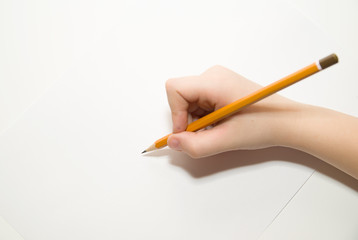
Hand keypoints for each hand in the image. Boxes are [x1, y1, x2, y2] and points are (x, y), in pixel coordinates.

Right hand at [165, 65, 301, 157]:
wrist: (286, 121)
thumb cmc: (263, 125)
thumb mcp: (227, 140)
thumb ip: (195, 145)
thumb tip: (172, 142)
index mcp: (214, 81)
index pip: (175, 89)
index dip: (175, 114)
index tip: (187, 132)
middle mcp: (213, 75)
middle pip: (181, 97)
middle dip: (188, 120)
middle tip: (209, 133)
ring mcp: (217, 79)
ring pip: (189, 102)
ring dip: (197, 120)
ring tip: (220, 129)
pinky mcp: (220, 86)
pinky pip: (199, 102)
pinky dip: (204, 117)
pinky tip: (222, 124)